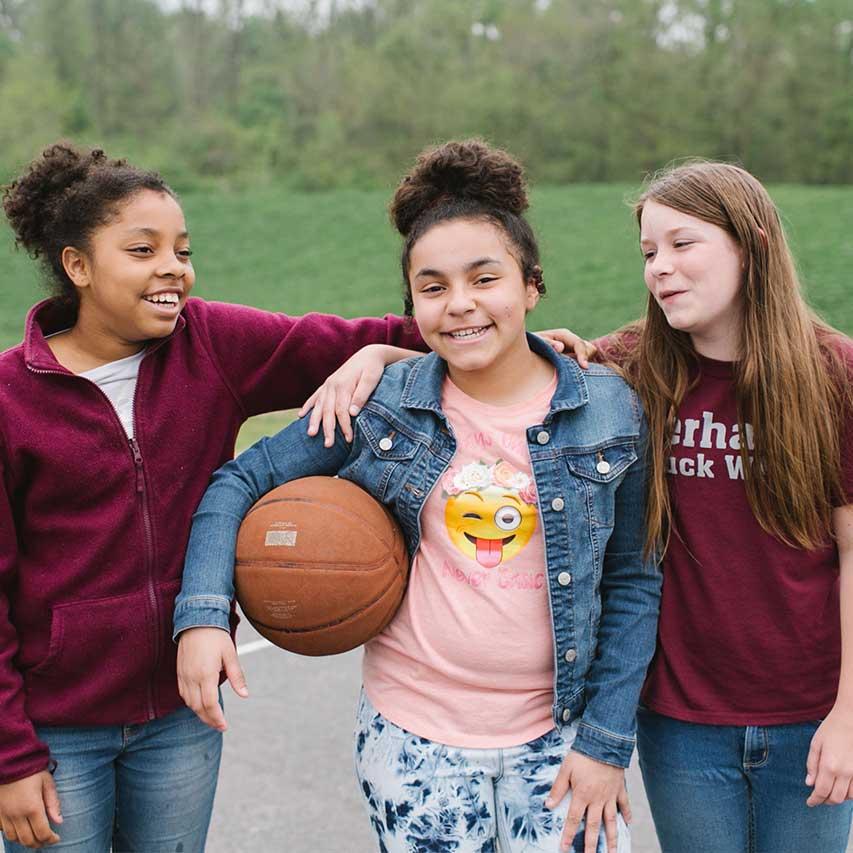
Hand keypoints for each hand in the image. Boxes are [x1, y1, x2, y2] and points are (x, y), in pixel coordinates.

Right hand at [0, 771, 61, 848]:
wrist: (10, 762)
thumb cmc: (30, 770)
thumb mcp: (47, 782)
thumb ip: (53, 803)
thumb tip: (59, 821)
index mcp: (32, 807)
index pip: (42, 832)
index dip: (51, 839)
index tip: (57, 838)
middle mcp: (17, 815)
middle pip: (28, 839)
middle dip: (39, 843)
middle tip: (48, 840)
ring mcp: (5, 816)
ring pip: (15, 838)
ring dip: (26, 842)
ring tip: (36, 838)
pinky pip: (5, 832)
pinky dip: (14, 836)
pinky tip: (22, 831)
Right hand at [177, 627, 247, 730]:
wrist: (196, 620)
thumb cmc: (216, 636)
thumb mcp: (230, 654)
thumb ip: (237, 676)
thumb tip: (245, 695)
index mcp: (206, 674)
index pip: (209, 704)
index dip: (216, 717)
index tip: (224, 725)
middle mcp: (192, 677)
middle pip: (198, 707)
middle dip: (208, 719)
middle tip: (219, 726)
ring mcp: (183, 675)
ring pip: (189, 702)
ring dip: (199, 712)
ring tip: (211, 717)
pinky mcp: (179, 672)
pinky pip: (183, 693)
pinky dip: (191, 702)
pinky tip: (199, 704)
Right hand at [298, 345, 419, 446]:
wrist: (369, 354)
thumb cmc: (373, 368)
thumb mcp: (372, 379)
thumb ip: (362, 394)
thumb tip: (352, 412)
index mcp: (343, 385)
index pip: (341, 411)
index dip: (344, 426)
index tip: (349, 439)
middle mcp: (332, 385)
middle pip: (327, 411)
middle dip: (327, 429)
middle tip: (328, 445)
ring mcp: (328, 385)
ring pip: (318, 405)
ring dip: (314, 421)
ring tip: (311, 434)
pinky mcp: (327, 384)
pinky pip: (315, 396)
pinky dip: (308, 406)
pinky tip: (301, 416)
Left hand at [533, 328, 596, 367]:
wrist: (528, 352)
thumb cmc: (531, 346)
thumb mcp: (537, 343)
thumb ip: (548, 344)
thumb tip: (561, 347)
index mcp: (564, 335)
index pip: (580, 344)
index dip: (583, 355)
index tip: (584, 367)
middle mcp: (571, 341)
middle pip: (589, 349)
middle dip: (585, 359)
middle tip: (576, 371)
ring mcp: (574, 350)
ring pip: (589, 356)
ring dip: (583, 364)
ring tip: (571, 371)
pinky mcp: (574, 358)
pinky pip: (583, 364)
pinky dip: (581, 369)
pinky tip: (570, 374)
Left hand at [546, 750, 629, 852]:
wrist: (604, 743)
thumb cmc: (582, 755)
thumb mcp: (565, 770)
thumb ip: (558, 788)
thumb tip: (548, 805)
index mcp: (582, 795)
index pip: (574, 820)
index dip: (569, 835)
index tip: (565, 848)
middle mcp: (597, 800)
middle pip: (594, 827)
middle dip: (592, 845)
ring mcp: (610, 796)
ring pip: (611, 821)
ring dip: (612, 838)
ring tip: (613, 852)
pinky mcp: (620, 789)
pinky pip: (624, 805)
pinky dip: (627, 814)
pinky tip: (628, 824)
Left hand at [806, 706, 852, 805]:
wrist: (851, 719)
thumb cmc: (832, 729)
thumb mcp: (815, 744)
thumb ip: (812, 765)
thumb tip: (809, 783)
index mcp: (829, 765)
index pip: (821, 791)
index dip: (815, 800)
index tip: (810, 803)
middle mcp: (845, 773)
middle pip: (836, 798)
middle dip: (825, 801)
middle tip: (818, 799)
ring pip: (848, 797)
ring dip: (838, 798)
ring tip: (829, 792)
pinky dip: (849, 793)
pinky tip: (841, 787)